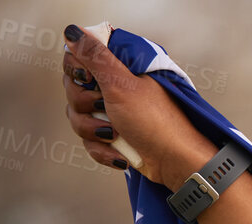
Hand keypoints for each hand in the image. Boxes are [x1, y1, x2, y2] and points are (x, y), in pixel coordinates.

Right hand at [60, 23, 214, 188]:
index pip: (78, 59)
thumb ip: (95, 57)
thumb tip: (73, 30)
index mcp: (121, 70)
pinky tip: (120, 156)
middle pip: (73, 89)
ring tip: (114, 135)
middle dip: (83, 105)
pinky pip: (90, 141)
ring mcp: (114, 113)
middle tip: (102, 107)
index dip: (77, 70)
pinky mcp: (115, 137)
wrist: (178, 165)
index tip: (88, 79)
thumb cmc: (156, 123)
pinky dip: (102, 151)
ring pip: (78, 117)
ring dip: (92, 130)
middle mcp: (116, 89)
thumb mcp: (122, 84)